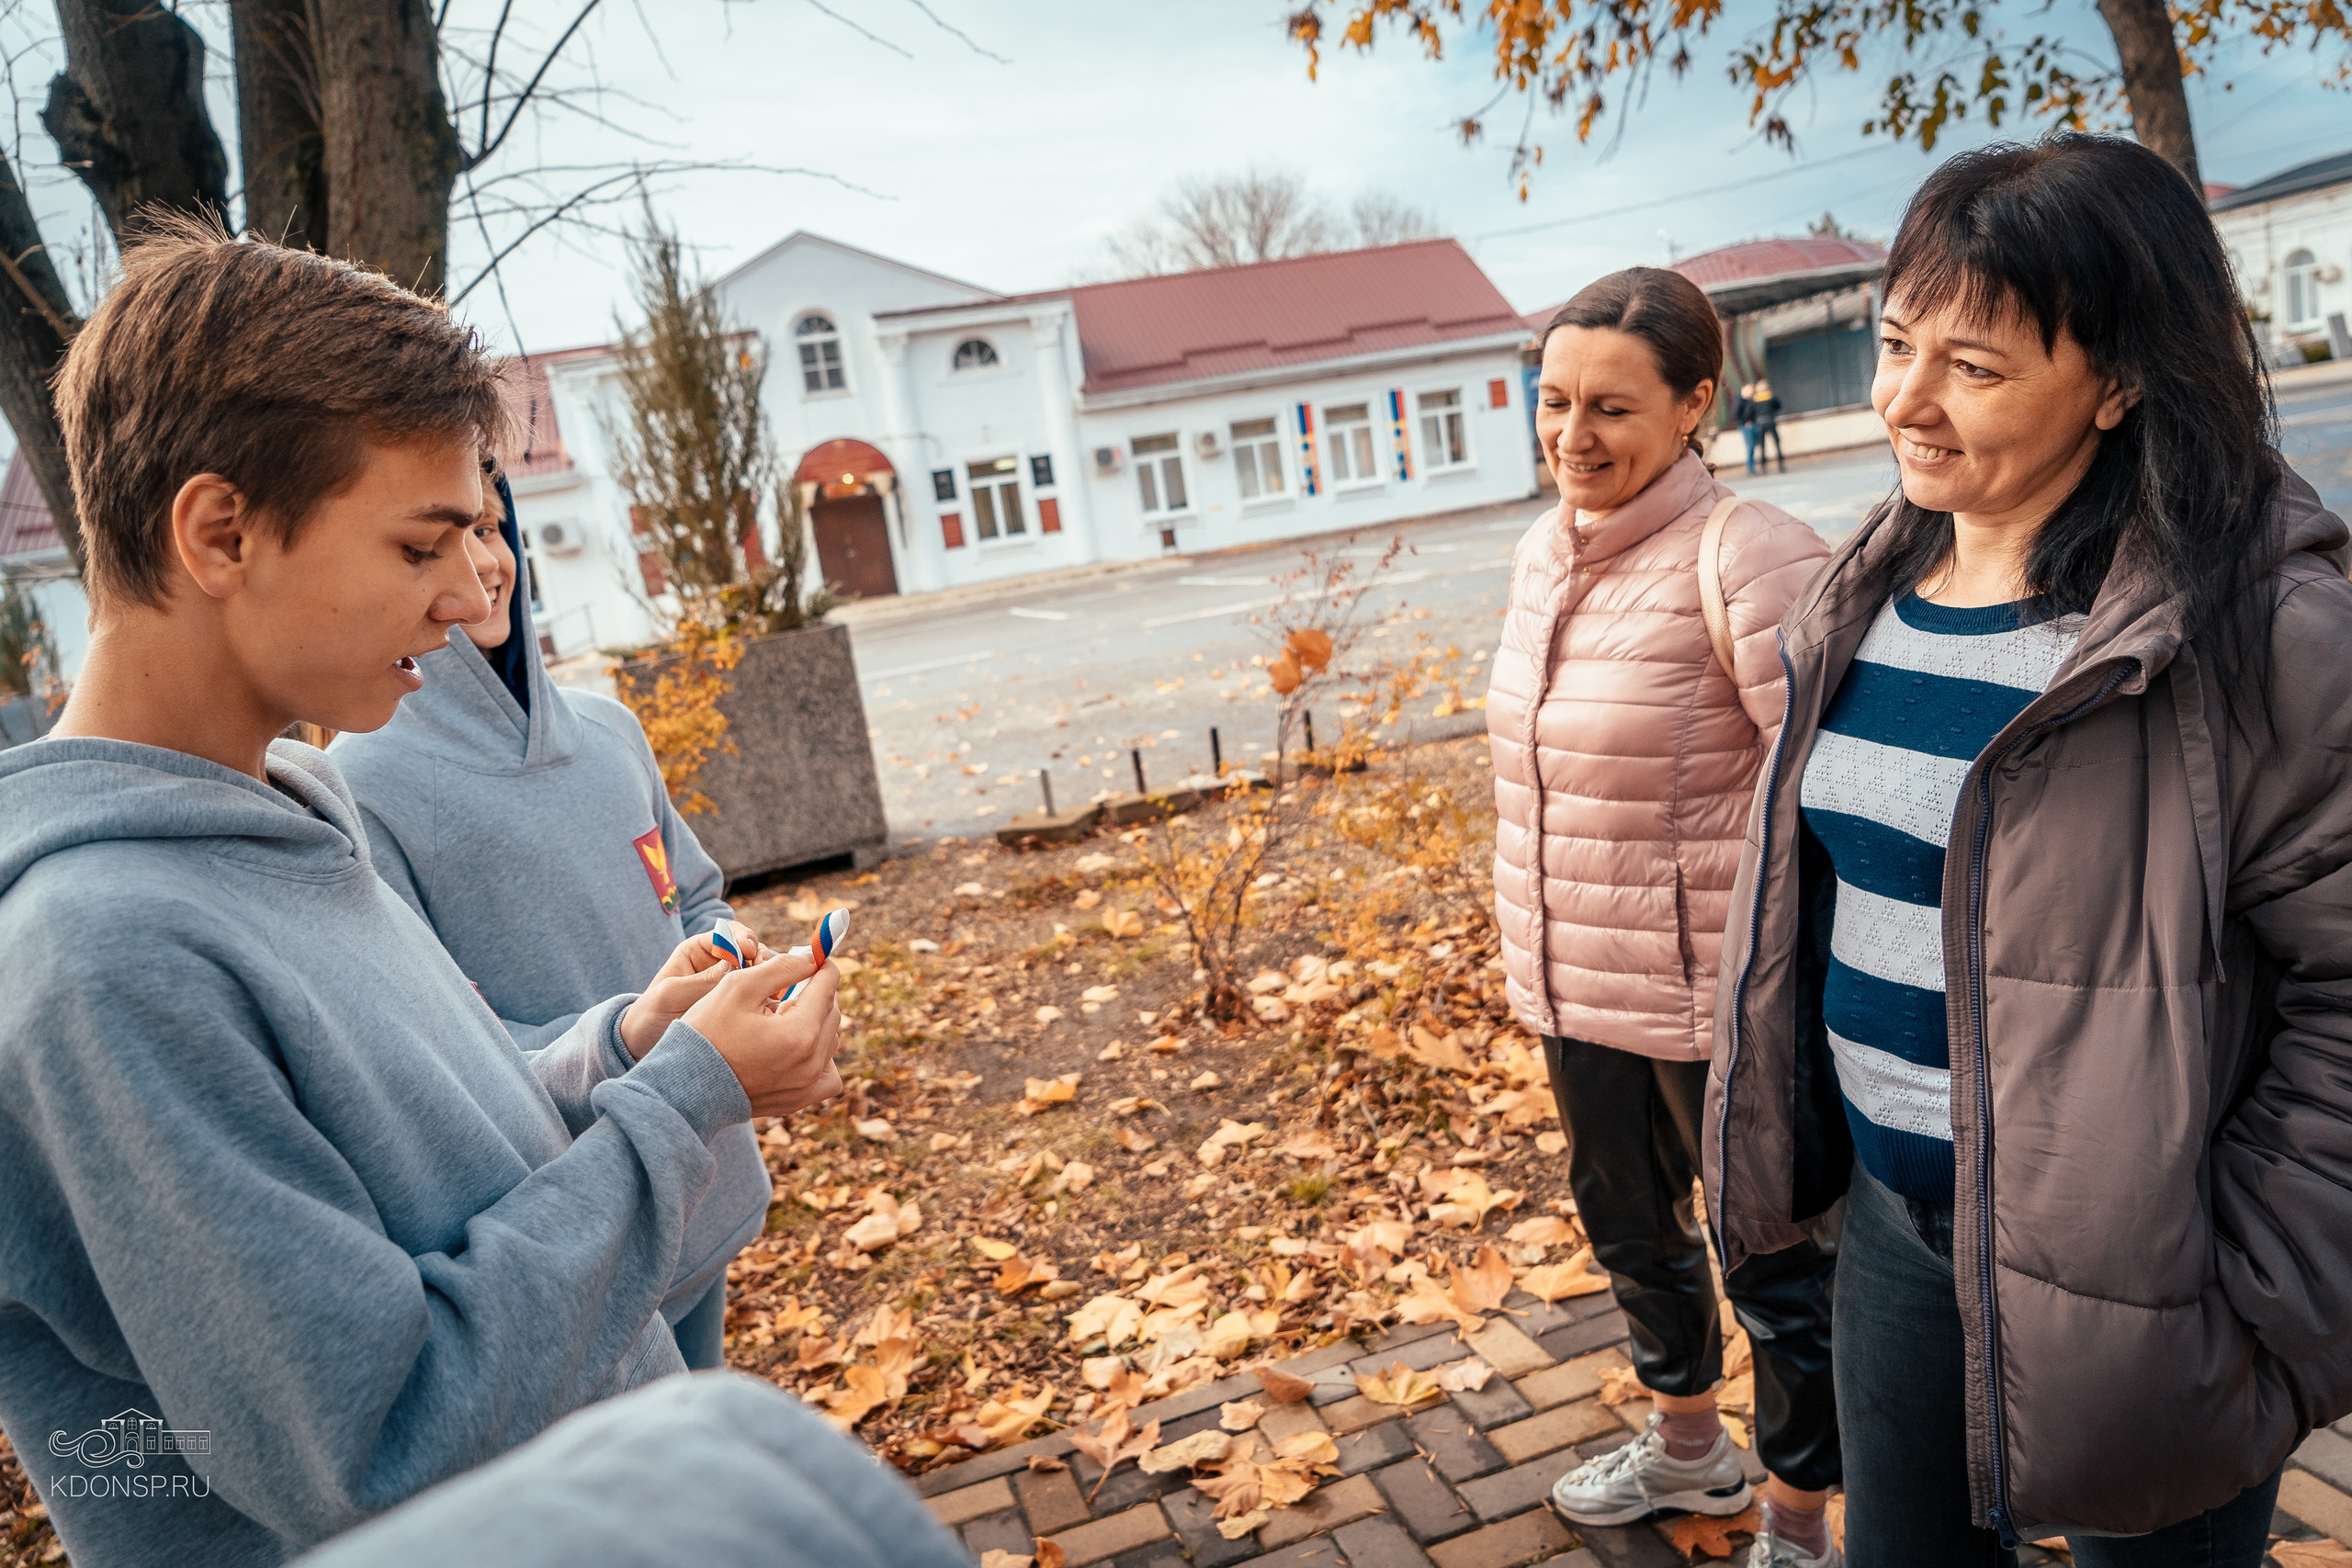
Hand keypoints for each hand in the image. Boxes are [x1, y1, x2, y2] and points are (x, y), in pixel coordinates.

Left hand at [618, 926, 762, 1059]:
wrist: (645, 1045)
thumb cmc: (651, 1014)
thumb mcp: (671, 994)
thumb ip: (702, 980)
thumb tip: (735, 965)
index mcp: (697, 951)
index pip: (727, 933)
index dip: (742, 938)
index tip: (748, 952)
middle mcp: (717, 963)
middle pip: (750, 948)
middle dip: (760, 955)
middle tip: (764, 970)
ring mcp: (730, 984)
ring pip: (758, 970)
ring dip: (768, 975)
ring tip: (772, 987)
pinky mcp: (739, 1004)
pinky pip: (759, 993)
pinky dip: (770, 994)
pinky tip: (774, 1002)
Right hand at [680, 949, 844, 1118]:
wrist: (685, 1085)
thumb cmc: (707, 1032)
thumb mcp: (738, 987)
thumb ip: (782, 967)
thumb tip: (813, 957)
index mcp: (799, 1032)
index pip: (828, 985)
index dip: (821, 964)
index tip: (813, 957)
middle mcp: (811, 1062)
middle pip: (831, 1011)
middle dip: (815, 993)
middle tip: (790, 986)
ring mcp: (806, 1085)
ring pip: (830, 1039)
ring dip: (815, 1022)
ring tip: (784, 1017)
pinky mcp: (798, 1100)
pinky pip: (828, 1076)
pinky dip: (821, 1057)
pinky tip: (798, 1047)